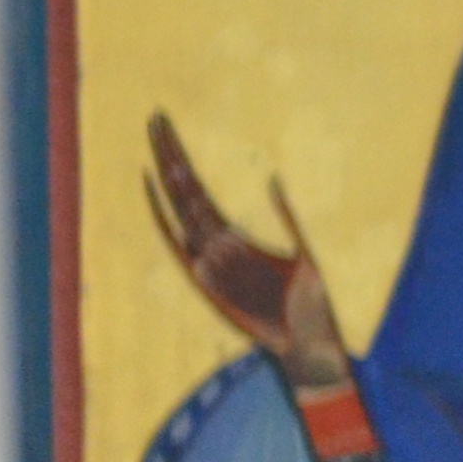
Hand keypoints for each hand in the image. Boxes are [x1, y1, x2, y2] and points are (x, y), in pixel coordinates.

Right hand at [143, 114, 351, 393]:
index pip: (200, 188)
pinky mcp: (205, 281)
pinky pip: (176, 244)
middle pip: (185, 190)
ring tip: (164, 143)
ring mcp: (208, 261)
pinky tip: (152, 187)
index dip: (184, 156)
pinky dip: (163, 216)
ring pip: (187, 211)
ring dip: (180, 179)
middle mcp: (216, 244)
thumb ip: (288, 217)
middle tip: (156, 116)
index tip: (169, 124)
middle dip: (172, 152)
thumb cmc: (311, 306)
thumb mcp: (307, 255)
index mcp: (237, 237)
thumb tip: (271, 177)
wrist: (307, 345)